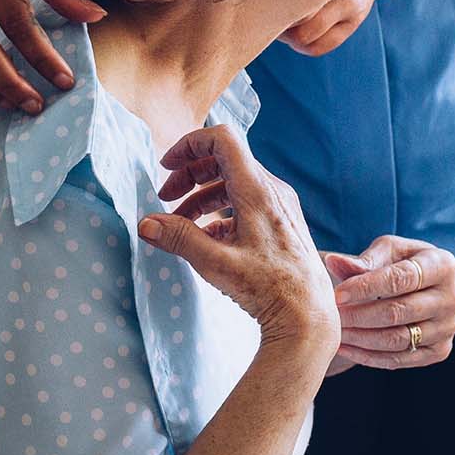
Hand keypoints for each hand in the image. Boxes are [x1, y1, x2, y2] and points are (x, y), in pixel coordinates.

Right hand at [141, 127, 339, 354]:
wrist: (308, 315)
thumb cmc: (268, 288)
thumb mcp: (216, 263)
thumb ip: (179, 238)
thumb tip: (146, 225)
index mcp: (257, 190)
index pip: (222, 140)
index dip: (190, 144)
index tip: (166, 165)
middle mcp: (272, 191)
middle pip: (224, 160)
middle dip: (190, 173)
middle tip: (165, 196)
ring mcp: (280, 206)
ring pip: (234, 183)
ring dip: (202, 195)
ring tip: (179, 221)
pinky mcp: (282, 222)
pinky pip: (247, 203)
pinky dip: (221, 212)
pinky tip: (206, 238)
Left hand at [324, 236, 454, 368]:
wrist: (424, 287)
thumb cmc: (401, 262)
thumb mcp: (387, 252)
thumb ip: (362, 261)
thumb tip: (332, 262)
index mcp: (443, 264)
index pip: (401, 278)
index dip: (366, 287)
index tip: (337, 294)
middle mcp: (453, 297)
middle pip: (399, 312)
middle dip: (359, 315)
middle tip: (332, 315)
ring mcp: (449, 327)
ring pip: (398, 339)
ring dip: (361, 338)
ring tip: (335, 331)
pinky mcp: (440, 351)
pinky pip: (400, 360)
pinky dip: (369, 357)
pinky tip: (345, 347)